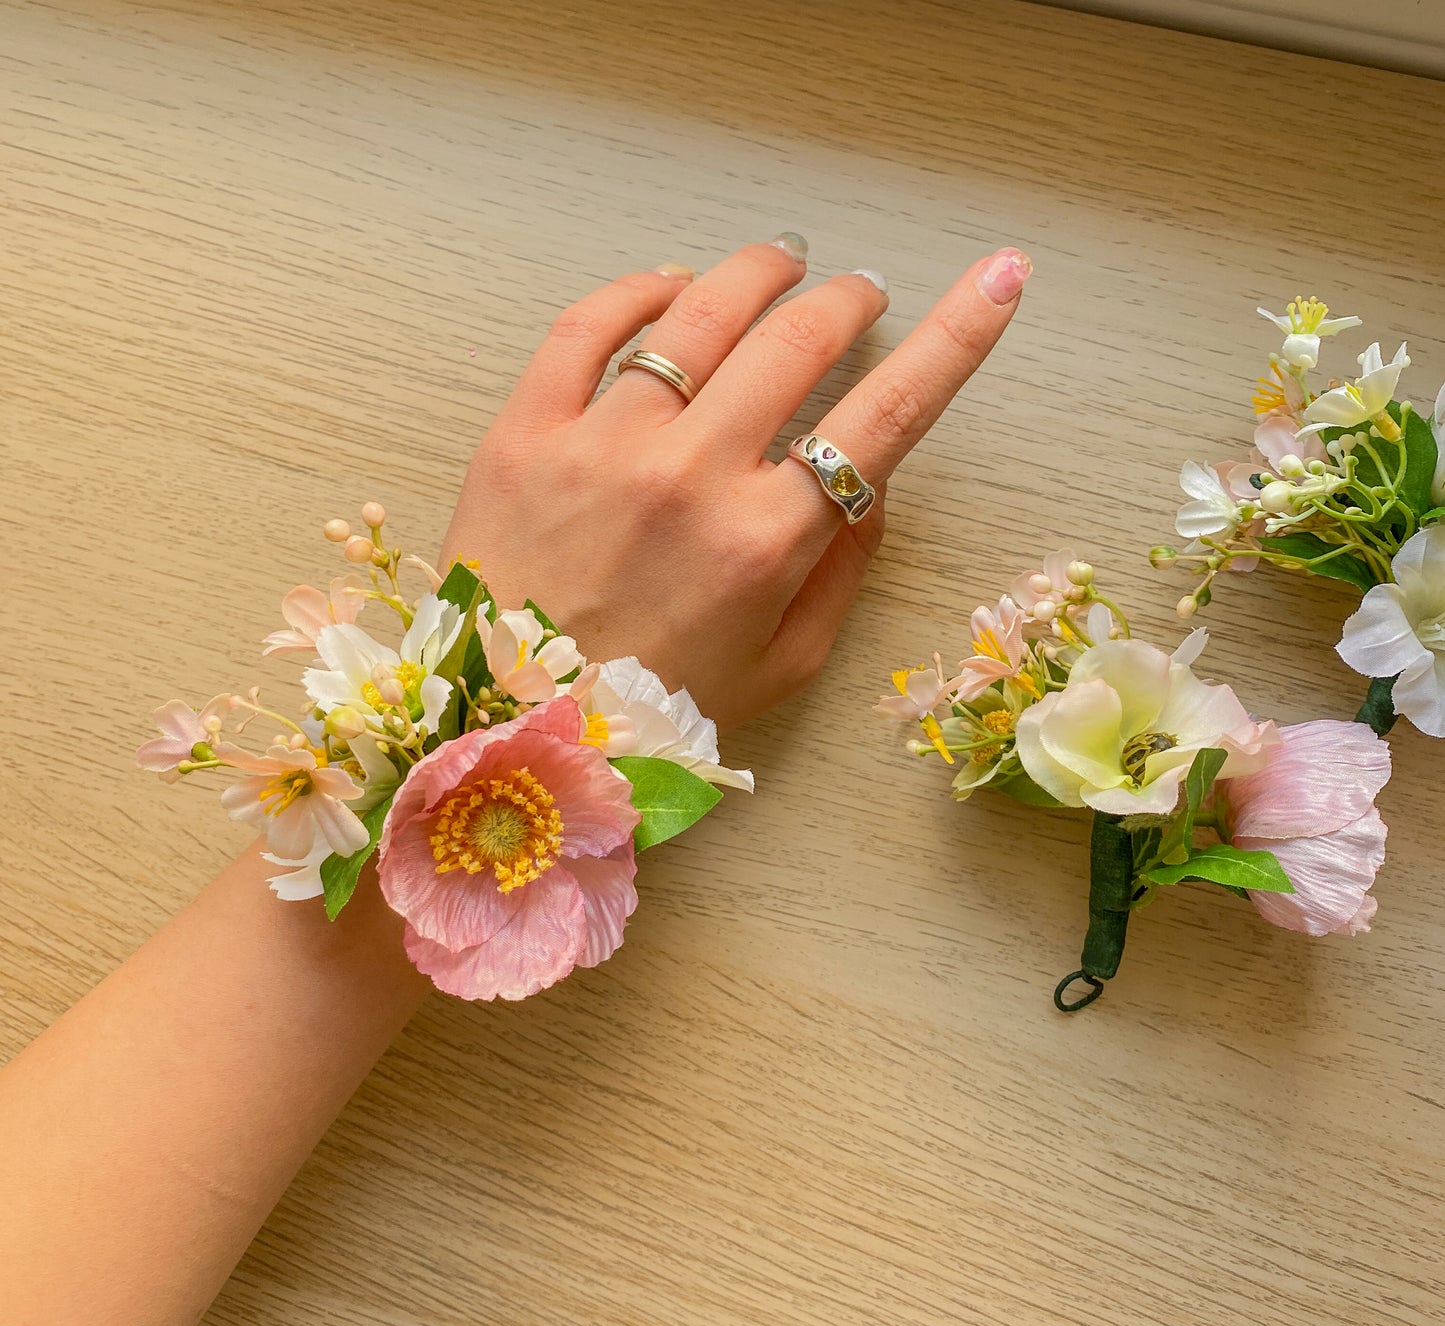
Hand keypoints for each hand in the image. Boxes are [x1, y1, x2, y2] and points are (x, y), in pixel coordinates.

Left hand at [442, 235, 1029, 727]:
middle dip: (847, 300)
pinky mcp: (525, 431)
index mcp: (765, 542)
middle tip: (859, 292)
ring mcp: (602, 445)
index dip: (957, 336)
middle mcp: (691, 477)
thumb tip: (871, 485)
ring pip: (700, 313)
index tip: (1000, 277)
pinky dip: (641, 289)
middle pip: (796, 340)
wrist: (507, 728)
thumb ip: (839, 572)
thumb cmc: (653, 710)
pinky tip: (673, 285)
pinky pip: (588, 325)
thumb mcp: (780, 667)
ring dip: (758, 273)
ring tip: (782, 262)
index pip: (886, 415)